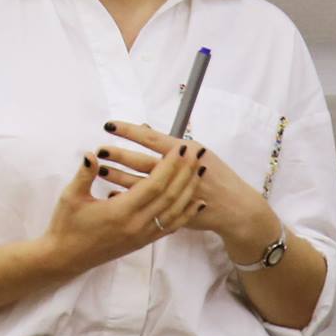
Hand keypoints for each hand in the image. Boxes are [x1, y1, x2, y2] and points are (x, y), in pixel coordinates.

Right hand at [42, 143, 201, 273]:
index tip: (180, 148)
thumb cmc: (66, 225)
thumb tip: (91, 154)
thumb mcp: (70, 197)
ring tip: (201, 171)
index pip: (153, 185)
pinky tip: (197, 202)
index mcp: (120, 212)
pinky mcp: (143, 241)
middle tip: (196, 153)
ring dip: (190, 190)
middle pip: (170, 196)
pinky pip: (170, 226)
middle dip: (185, 172)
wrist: (67, 258)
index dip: (169, 166)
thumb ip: (84, 174)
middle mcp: (136, 225)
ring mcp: (142, 235)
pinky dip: (186, 213)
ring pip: (174, 211)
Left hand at [97, 121, 277, 262]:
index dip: (129, 131)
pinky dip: (128, 197)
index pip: (151, 138)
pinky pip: (143, 203)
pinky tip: (111, 193)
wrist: (235, 208)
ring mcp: (174, 192)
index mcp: (186, 151)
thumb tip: (144, 126)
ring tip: (102, 169)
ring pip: (140, 183)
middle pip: (142, 161)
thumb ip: (169, 143)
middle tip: (100, 149)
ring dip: (119, 176)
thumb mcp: (197, 152)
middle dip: (119, 155)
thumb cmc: (216, 175)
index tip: (109, 125)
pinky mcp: (171, 211)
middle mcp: (179, 170)